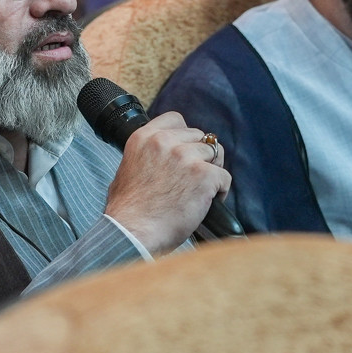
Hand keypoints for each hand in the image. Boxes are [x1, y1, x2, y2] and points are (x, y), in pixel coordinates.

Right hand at [103, 111, 229, 254]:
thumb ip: (146, 156)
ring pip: (214, 153)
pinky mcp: (203, 175)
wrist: (133, 233)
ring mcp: (185, 157)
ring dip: (212, 170)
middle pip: (199, 136)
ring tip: (203, 190)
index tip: (187, 148)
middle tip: (195, 177)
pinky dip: (220, 190)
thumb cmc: (128, 211)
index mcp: (144, 138)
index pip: (175, 119)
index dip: (186, 134)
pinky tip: (210, 203)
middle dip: (201, 155)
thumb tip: (159, 158)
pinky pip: (224, 176)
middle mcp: (165, 142)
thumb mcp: (127, 170)